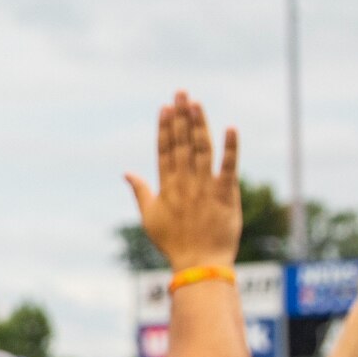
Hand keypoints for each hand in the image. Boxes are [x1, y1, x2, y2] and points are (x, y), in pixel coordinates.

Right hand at [125, 91, 241, 271]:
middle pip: (182, 143)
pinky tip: (231, 129)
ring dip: (200, 125)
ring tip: (197, 103)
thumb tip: (126, 172)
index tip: (165, 107)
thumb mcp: (149, 218)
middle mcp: (185, 183)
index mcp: (167, 187)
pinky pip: (229, 167)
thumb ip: (139, 192)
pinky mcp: (226, 195)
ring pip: (202, 150)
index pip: (165, 150)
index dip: (165, 127)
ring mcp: (205, 188)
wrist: (199, 264)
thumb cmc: (174, 243)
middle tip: (182, 93)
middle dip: (181, 117)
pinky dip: (231, 148)